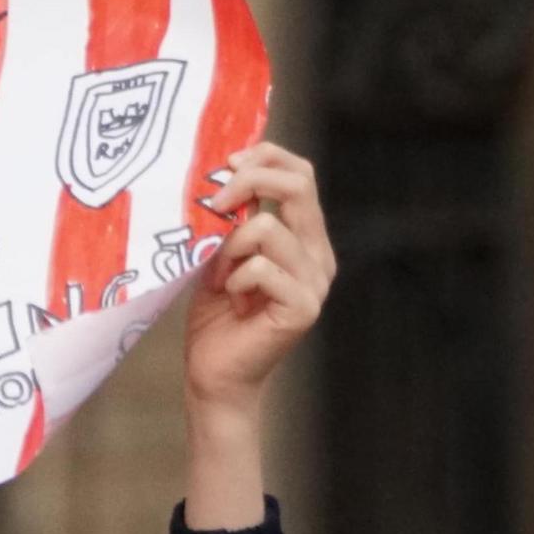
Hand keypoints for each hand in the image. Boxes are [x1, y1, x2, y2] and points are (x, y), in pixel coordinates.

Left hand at [182, 143, 334, 416]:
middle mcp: (319, 255)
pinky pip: (262, 268)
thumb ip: (234, 219)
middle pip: (299, 185)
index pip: (301, 174)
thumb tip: (225, 173)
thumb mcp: (221, 254)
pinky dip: (234, 280)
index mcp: (305, 237)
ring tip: (219, 278)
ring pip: (270, 229)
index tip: (227, 164)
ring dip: (229, 249)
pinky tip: (230, 301)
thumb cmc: (215, 317)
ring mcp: (316, 282)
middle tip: (214, 201)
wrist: (215, 376)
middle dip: (249, 182)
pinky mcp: (303, 307)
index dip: (266, 156)